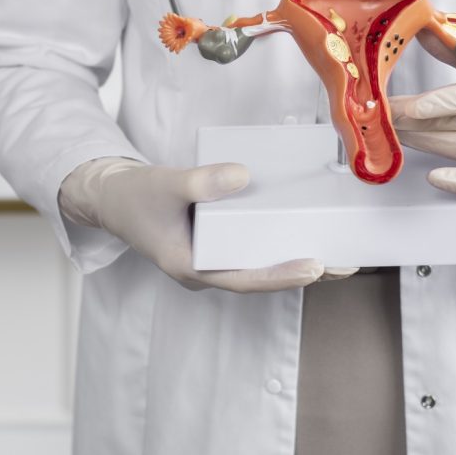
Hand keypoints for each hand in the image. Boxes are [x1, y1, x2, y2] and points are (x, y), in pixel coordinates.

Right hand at [59, 157, 350, 290]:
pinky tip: (301, 227)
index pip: (244, 279)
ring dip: (296, 257)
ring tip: (338, 250)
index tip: (315, 266)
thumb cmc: (133, 196)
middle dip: (303, 271)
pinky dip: (277, 239)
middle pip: (261, 276)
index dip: (281, 275)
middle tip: (346, 263)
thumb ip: (202, 182)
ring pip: (260, 264)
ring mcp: (212, 258)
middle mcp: (206, 269)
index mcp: (191, 268)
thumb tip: (243, 176)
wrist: (109, 197)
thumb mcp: (165, 184)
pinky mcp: (216, 243)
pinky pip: (252, 247)